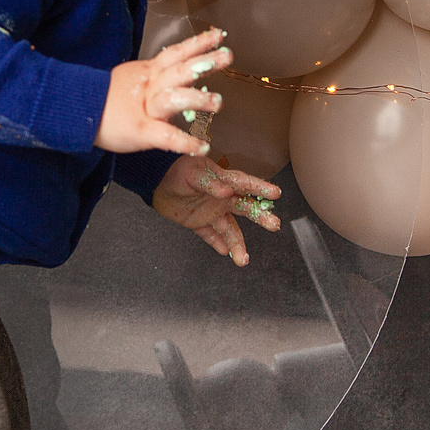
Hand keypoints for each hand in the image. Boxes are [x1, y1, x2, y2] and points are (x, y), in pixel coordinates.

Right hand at [95, 26, 230, 155]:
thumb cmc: (105, 99)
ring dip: (196, 99)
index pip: (176, 53)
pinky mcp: (139, 131)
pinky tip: (202, 147)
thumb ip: (155, 75)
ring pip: (173, 98)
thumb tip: (180, 68)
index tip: (220, 35)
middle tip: (228, 56)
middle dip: (204, 62)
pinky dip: (184, 142)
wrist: (75, 112)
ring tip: (218, 102)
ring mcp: (144, 108)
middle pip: (179, 70)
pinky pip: (165, 136)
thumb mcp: (131, 78)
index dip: (198, 43)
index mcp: (148, 72)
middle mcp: (149, 86)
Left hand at [155, 152, 284, 267]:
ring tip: (242, 259)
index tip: (276, 193)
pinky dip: (217, 244)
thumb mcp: (193, 173)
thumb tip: (226, 191)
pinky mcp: (198, 223)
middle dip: (260, 217)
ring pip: (229, 229)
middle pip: (245, 208)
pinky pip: (210, 235)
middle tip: (274, 224)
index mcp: (223, 181)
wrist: (154, 180)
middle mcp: (221, 198)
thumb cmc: (176, 170)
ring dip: (237, 243)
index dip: (260, 187)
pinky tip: (225, 252)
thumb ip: (210, 183)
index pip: (245, 184)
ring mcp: (211, 211)